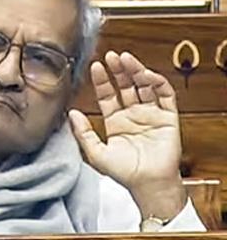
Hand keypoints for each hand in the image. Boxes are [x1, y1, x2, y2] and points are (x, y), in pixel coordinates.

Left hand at [69, 50, 186, 219]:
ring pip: (144, 86)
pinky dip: (158, 83)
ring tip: (127, 59)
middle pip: (126, 86)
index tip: (96, 66)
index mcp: (115, 121)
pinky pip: (165, 96)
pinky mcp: (168, 118)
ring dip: (137, 71)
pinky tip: (146, 75)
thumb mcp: (95, 152)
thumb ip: (83, 133)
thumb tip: (71, 113)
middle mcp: (133, 115)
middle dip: (119, 70)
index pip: (107, 95)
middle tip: (112, 55)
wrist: (148, 184)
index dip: (102, 80)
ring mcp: (151, 115)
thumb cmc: (124, 173)